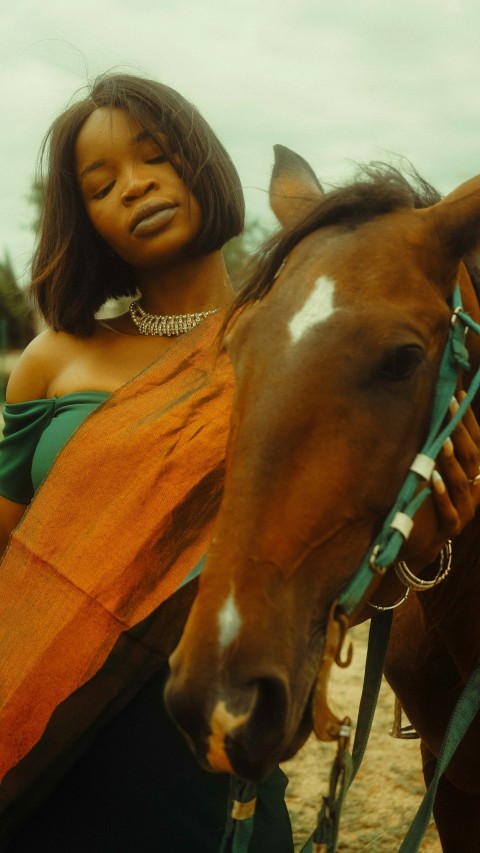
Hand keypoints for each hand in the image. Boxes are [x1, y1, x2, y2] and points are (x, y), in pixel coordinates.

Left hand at [400, 391, 479, 568]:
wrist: (417, 542)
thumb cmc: (424, 497)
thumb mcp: (434, 469)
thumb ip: (435, 445)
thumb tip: (430, 408)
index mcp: (475, 475)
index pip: (477, 442)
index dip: (469, 419)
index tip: (458, 395)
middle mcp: (475, 491)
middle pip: (472, 458)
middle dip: (461, 430)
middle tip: (449, 407)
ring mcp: (465, 511)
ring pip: (462, 484)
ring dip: (452, 461)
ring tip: (444, 441)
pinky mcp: (450, 529)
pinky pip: (449, 512)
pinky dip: (442, 495)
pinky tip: (433, 479)